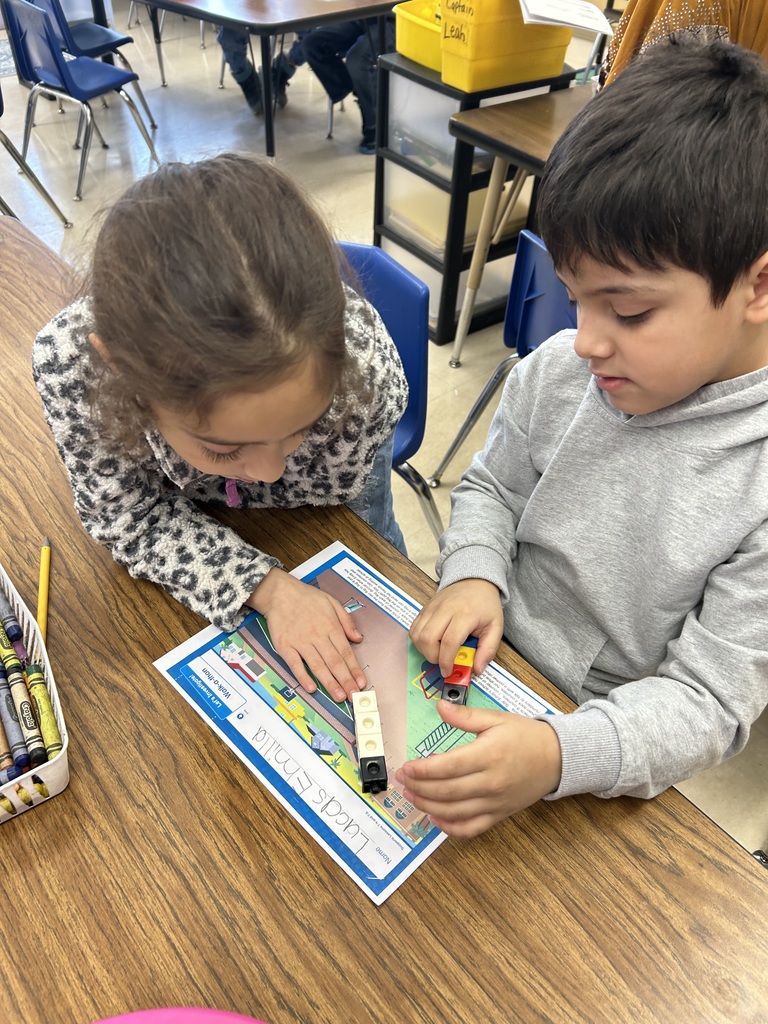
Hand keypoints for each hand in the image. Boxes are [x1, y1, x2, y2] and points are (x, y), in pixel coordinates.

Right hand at [248, 568, 365, 700]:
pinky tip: (311, 688)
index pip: (346, 652)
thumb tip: (358, 638)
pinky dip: (303, 676)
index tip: (361, 682)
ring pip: (318, 666)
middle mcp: (317, 636)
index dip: (354, 669)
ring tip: (338, 696)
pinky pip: (295, 664)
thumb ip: (346, 620)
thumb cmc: (306, 597)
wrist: (279, 593)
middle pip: (334, 662)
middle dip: (345, 681)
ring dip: (329, 683)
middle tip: (354, 696)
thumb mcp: (332, 602)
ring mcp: (300, 642)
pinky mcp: (285, 646)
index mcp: (330, 626)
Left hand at [395, 700, 561, 837]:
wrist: (557, 758)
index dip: (422, 770)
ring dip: (427, 806)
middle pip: (445, 791)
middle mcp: (490, 783)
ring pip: (453, 812)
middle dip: (418, 787)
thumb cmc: (527, 736)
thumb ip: (465, 716)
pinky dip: (450, 828)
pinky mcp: (499, 815)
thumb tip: (440, 707)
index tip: (406, 767)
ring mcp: (494, 802)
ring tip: (411, 796)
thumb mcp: (496, 719)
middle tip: (402, 780)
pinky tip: (435, 819)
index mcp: (488, 756)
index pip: (447, 767)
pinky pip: (471, 828)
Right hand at [409, 579, 503, 677]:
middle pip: (428, 639)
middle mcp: (445, 609)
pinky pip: (414, 628)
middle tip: (443, 662)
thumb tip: (477, 670)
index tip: (448, 672)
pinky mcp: (425, 607)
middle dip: (433, 657)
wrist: (475, 581)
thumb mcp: (496, 627)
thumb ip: (488, 650)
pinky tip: (431, 643)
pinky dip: (419, 640)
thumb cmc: (486, 605)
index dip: (446, 661)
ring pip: (417, 634)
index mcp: (465, 614)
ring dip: (424, 650)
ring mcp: (432, 607)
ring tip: (437, 652)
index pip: (449, 642)